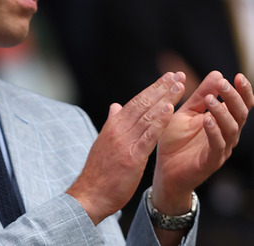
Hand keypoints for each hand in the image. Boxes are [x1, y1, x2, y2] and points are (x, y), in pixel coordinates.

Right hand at [67, 72, 184, 223]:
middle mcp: (118, 129)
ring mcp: (124, 142)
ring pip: (147, 115)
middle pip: (142, 104)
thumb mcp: (103, 143)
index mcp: (113, 126)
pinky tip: (170, 109)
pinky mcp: (132, 156)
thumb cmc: (98, 172)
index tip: (166, 78)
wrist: (90, 194)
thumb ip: (111, 123)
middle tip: (176, 74)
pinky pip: (148, 135)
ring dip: (164, 98)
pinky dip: (159, 121)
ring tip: (179, 85)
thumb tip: (114, 106)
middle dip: (161, 88)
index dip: (152, 89)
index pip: (135, 102)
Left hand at [152, 72, 252, 213]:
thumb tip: (217, 73)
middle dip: (233, 98)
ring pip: (231, 129)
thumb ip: (200, 96)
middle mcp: (227, 134)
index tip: (237, 76)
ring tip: (211, 100)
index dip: (243, 91)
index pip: (240, 104)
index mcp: (223, 121)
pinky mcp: (211, 161)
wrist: (164, 169)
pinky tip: (207, 120)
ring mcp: (221, 149)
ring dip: (222, 113)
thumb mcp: (186, 112)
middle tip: (223, 84)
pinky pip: (217, 146)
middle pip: (240, 114)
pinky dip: (214, 132)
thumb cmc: (176, 140)